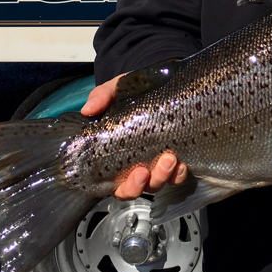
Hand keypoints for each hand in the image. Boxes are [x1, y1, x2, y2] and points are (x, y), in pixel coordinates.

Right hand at [81, 74, 187, 198]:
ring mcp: (157, 162)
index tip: (138, 173)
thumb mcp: (116, 89)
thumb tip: (88, 110)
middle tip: (148, 170)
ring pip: (158, 183)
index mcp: (118, 155)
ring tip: (170, 159)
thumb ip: (102, 96)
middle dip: (144, 184)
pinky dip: (180, 174)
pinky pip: (178, 175)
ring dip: (164, 176)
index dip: (128, 186)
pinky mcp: (176, 156)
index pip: (118, 184)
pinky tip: (183, 164)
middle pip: (138, 189)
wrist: (158, 82)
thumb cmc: (132, 92)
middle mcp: (138, 164)